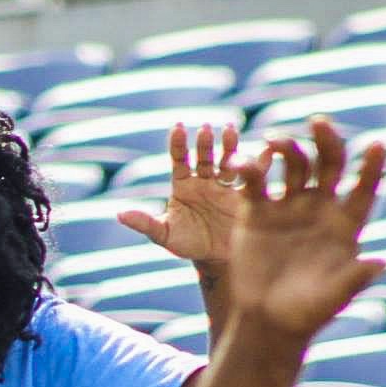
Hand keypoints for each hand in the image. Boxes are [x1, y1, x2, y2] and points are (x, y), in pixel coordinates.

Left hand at [117, 123, 246, 267]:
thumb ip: (145, 223)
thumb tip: (119, 214)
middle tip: (206, 129)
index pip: (178, 159)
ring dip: (229, 146)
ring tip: (229, 130)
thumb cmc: (187, 245)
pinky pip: (252, 176)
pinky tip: (266, 151)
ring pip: (227, 161)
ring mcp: (225, 186)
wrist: (216, 259)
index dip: (178, 144)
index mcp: (182, 185)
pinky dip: (259, 163)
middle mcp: (204, 180)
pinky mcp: (245, 195)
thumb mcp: (165, 235)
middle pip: (204, 157)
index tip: (178, 127)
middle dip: (204, 144)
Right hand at [228, 118, 385, 342]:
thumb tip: (382, 262)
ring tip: (276, 142)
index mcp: (345, 224)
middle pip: (330, 164)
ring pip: (294, 165)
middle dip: (327, 141)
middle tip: (318, 122)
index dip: (371, 167)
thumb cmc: (307, 313)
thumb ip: (355, 277)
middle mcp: (319, 209)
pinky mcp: (256, 213)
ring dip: (288, 148)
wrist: (266, 322)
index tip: (377, 145)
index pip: (363, 188)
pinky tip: (242, 164)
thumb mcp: (334, 297)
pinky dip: (250, 169)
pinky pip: (254, 183)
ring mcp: (288, 208)